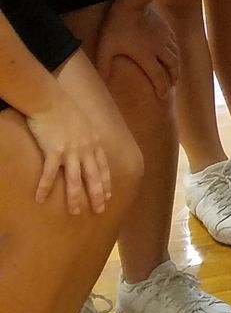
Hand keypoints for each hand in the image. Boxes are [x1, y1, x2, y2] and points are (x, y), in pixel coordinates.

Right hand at [24, 90, 115, 214]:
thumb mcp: (85, 123)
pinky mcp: (53, 151)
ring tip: (76, 211)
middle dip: (98, 195)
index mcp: (94, 142)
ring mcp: (70, 151)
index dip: (106, 182)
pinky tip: (40, 198)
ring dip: (75, 197)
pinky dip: (45, 187)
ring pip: (74, 179)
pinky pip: (49, 174)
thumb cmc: (66, 110)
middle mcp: (86, 149)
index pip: (103, 167)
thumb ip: (88, 136)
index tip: (108, 195)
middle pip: (93, 177)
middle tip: (100, 210)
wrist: (51, 100)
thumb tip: (89, 145)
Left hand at [95, 1, 179, 99]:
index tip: (164, 97)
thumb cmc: (116, 26)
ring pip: (176, 55)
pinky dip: (176, 52)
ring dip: (176, 66)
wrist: (132, 2)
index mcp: (146, 56)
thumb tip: (100, 83)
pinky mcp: (166, 28)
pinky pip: (175, 43)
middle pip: (172, 66)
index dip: (162, 88)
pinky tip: (173, 52)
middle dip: (173, 78)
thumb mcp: (106, 48)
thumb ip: (104, 66)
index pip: (157, 76)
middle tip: (173, 86)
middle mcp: (160, 49)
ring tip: (175, 72)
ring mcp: (164, 38)